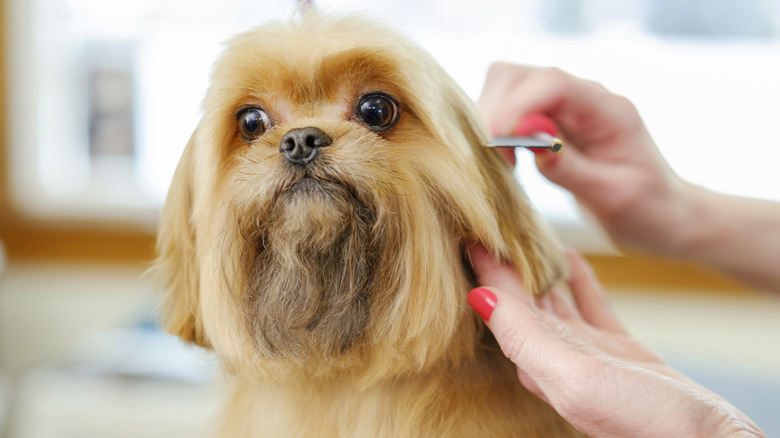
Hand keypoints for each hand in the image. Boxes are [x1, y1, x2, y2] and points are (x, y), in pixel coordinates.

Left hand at [466, 244, 764, 437]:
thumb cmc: (639, 422)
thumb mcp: (574, 377)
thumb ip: (525, 338)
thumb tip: (478, 296)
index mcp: (539, 362)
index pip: (501, 305)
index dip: (485, 269)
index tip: (467, 232)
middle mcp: (557, 358)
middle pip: (521, 299)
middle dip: (506, 264)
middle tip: (493, 223)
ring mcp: (588, 353)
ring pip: (553, 301)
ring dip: (537, 270)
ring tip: (524, 236)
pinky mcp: (619, 350)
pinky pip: (590, 305)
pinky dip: (578, 280)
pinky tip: (570, 256)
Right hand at [478, 63, 696, 256]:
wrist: (663, 216)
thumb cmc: (646, 211)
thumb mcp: (612, 198)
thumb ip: (571, 168)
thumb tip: (532, 143)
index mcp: (609, 112)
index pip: (552, 84)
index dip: (516, 107)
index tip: (497, 147)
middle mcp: (585, 98)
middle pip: (518, 76)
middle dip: (495, 112)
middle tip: (496, 161)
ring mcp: (566, 106)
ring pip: (507, 87)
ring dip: (491, 120)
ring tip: (502, 163)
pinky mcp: (550, 120)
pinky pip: (509, 108)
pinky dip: (495, 130)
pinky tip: (506, 162)